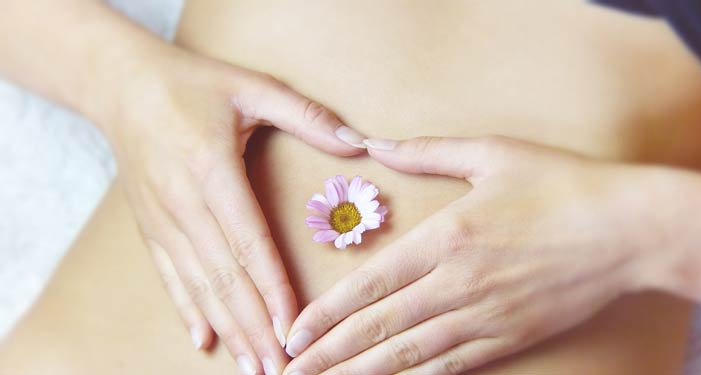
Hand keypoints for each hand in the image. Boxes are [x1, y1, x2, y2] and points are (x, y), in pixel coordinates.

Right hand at [103, 47, 366, 373]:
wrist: (121, 84)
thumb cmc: (192, 84)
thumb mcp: (251, 87)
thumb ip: (306, 116)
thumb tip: (358, 143)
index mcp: (212, 171)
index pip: (249, 242)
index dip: (273, 289)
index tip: (294, 328)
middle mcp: (183, 202)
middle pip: (224, 276)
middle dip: (254, 326)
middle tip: (279, 366)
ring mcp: (162, 218)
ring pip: (199, 284)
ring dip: (227, 328)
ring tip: (252, 364)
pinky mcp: (149, 226)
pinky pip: (169, 275)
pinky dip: (187, 310)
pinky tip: (203, 340)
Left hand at [284, 135, 655, 373]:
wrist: (628, 230)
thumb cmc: (560, 184)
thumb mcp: (491, 153)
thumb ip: (426, 150)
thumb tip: (374, 142)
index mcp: (447, 237)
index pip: (370, 285)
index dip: (327, 314)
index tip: (295, 333)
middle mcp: (458, 284)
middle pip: (380, 328)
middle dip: (330, 354)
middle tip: (291, 370)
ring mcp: (486, 317)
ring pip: (410, 355)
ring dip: (363, 373)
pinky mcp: (510, 337)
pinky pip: (453, 365)